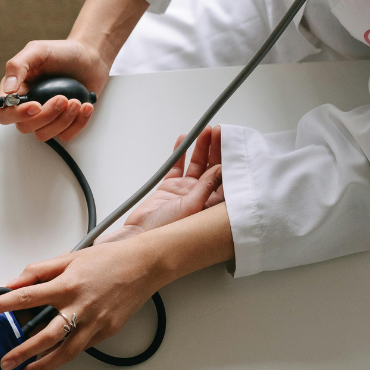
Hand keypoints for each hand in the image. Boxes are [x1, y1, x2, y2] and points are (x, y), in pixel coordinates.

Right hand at [0, 0, 148, 141]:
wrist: (90, 59)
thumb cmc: (63, 53)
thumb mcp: (38, 51)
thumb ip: (18, 66)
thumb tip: (7, 91)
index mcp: (16, 90)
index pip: (4, 114)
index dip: (17, 114)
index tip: (36, 105)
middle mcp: (28, 107)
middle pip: (25, 127)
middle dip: (46, 115)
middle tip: (63, 98)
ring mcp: (46, 117)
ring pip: (44, 134)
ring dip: (63, 120)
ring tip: (76, 101)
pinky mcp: (63, 124)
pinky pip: (65, 135)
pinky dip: (77, 123)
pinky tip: (85, 107)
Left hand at [0, 236, 168, 369]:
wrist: (144, 266)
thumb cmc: (109, 259)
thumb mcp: (70, 258)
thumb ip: (40, 270)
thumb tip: (15, 281)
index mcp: (67, 285)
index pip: (25, 297)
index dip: (0, 305)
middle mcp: (79, 307)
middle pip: (44, 336)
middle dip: (21, 351)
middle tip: (4, 361)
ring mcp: (94, 323)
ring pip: (64, 352)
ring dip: (42, 366)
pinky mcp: (106, 332)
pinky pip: (81, 347)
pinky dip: (65, 356)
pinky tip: (52, 361)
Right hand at [96, 126, 223, 244]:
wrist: (140, 237)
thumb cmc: (167, 232)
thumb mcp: (191, 207)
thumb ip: (206, 187)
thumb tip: (221, 168)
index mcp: (211, 205)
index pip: (226, 178)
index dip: (229, 160)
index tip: (230, 143)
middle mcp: (201, 197)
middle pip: (213, 168)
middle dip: (216, 149)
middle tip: (219, 132)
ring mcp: (185, 191)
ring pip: (196, 165)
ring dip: (201, 148)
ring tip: (204, 132)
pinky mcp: (170, 187)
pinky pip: (177, 166)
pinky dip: (180, 153)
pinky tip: (184, 140)